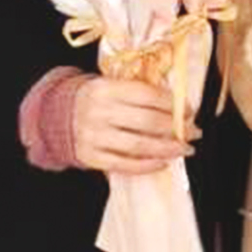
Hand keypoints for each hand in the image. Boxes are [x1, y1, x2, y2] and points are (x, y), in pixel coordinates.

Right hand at [69, 74, 190, 174]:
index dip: (172, 104)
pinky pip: (125, 164)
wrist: (56, 117)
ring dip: (168, 148)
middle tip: (194, 131)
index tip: (190, 110)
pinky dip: (148, 165)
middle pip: (147, 121)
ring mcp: (93, 136)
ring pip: (139, 145)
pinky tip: (163, 162)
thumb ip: (137, 92)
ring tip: (185, 149)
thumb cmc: (94, 100)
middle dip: (177, 128)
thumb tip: (178, 106)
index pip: (147, 94)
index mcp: (105, 88)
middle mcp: (98, 111)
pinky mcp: (91, 156)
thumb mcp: (110, 86)